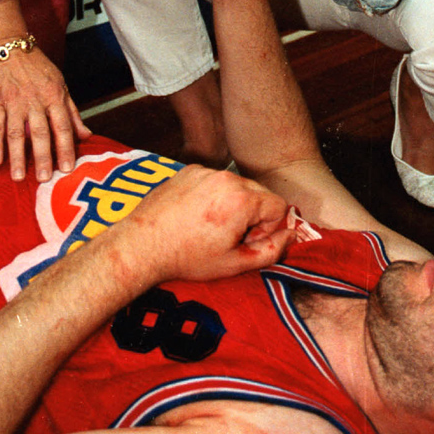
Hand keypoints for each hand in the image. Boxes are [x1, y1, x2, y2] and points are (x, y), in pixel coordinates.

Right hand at [0, 44, 90, 181]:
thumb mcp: (60, 84)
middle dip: (43, 157)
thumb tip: (86, 135)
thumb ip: (72, 112)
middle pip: (40, 133)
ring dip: (17, 156)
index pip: (63, 127)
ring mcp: (14, 102)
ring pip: (15, 133)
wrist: (7, 46)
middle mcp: (35, 100)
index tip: (68, 169)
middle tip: (46, 179)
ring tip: (19, 177)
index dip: (66, 148)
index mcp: (54, 96)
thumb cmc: (37, 67)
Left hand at [122, 163, 293, 283]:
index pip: (279, 205)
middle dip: (252, 215)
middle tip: (228, 236)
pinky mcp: (189, 170)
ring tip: (209, 227)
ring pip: (236, 186)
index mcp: (242, 199)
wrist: (142, 246)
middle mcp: (226, 178)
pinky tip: (195, 215)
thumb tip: (292, 235)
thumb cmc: (186, 257)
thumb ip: (271, 250)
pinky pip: (214, 180)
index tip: (246, 241)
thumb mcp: (234, 264)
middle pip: (259, 193)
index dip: (268, 228)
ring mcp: (205, 171)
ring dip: (232, 204)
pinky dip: (212, 195)